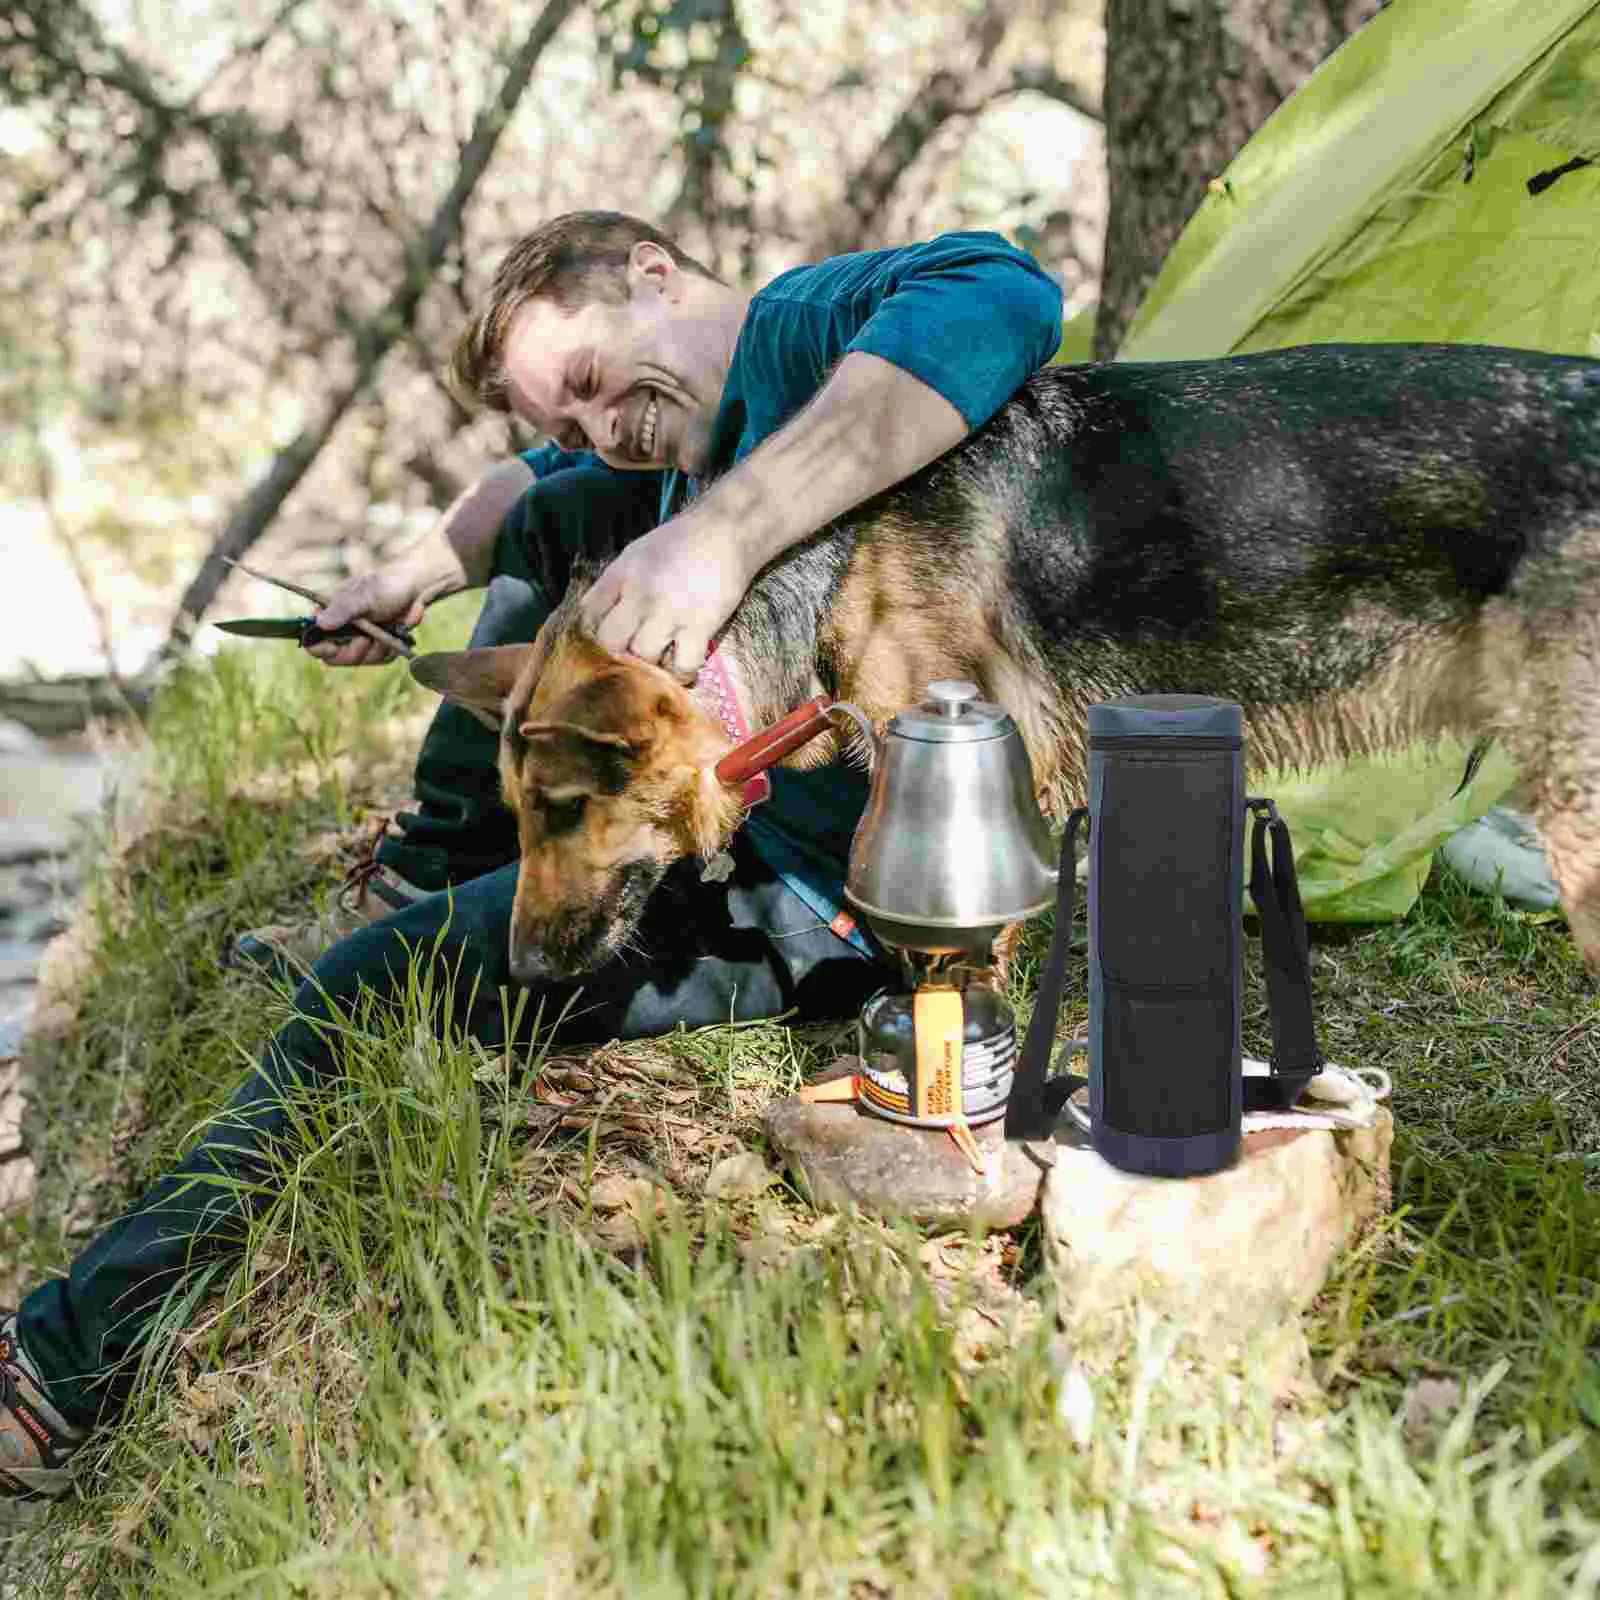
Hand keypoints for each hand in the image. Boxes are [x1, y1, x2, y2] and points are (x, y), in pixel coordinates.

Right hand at [308, 566, 428, 666]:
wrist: (416, 589)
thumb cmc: (386, 586)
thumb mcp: (364, 596)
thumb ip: (343, 610)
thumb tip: (319, 623)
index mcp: (330, 614)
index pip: (312, 639)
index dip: (319, 648)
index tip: (333, 648)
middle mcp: (341, 629)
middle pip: (335, 657)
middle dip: (353, 651)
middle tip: (366, 639)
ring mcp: (359, 639)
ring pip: (360, 660)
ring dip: (375, 648)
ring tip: (386, 628)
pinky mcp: (377, 646)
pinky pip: (379, 659)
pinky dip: (388, 649)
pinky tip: (395, 633)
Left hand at [578, 514, 752, 676]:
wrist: (726, 529)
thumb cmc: (683, 541)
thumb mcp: (637, 553)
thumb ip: (617, 584)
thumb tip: (601, 617)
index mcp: (621, 574)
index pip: (588, 614)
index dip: (595, 631)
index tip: (609, 637)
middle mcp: (640, 593)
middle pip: (611, 642)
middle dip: (622, 651)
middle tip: (637, 651)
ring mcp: (669, 611)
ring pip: (644, 656)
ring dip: (654, 662)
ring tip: (664, 656)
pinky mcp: (700, 625)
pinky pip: (682, 665)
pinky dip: (683, 672)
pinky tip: (684, 665)